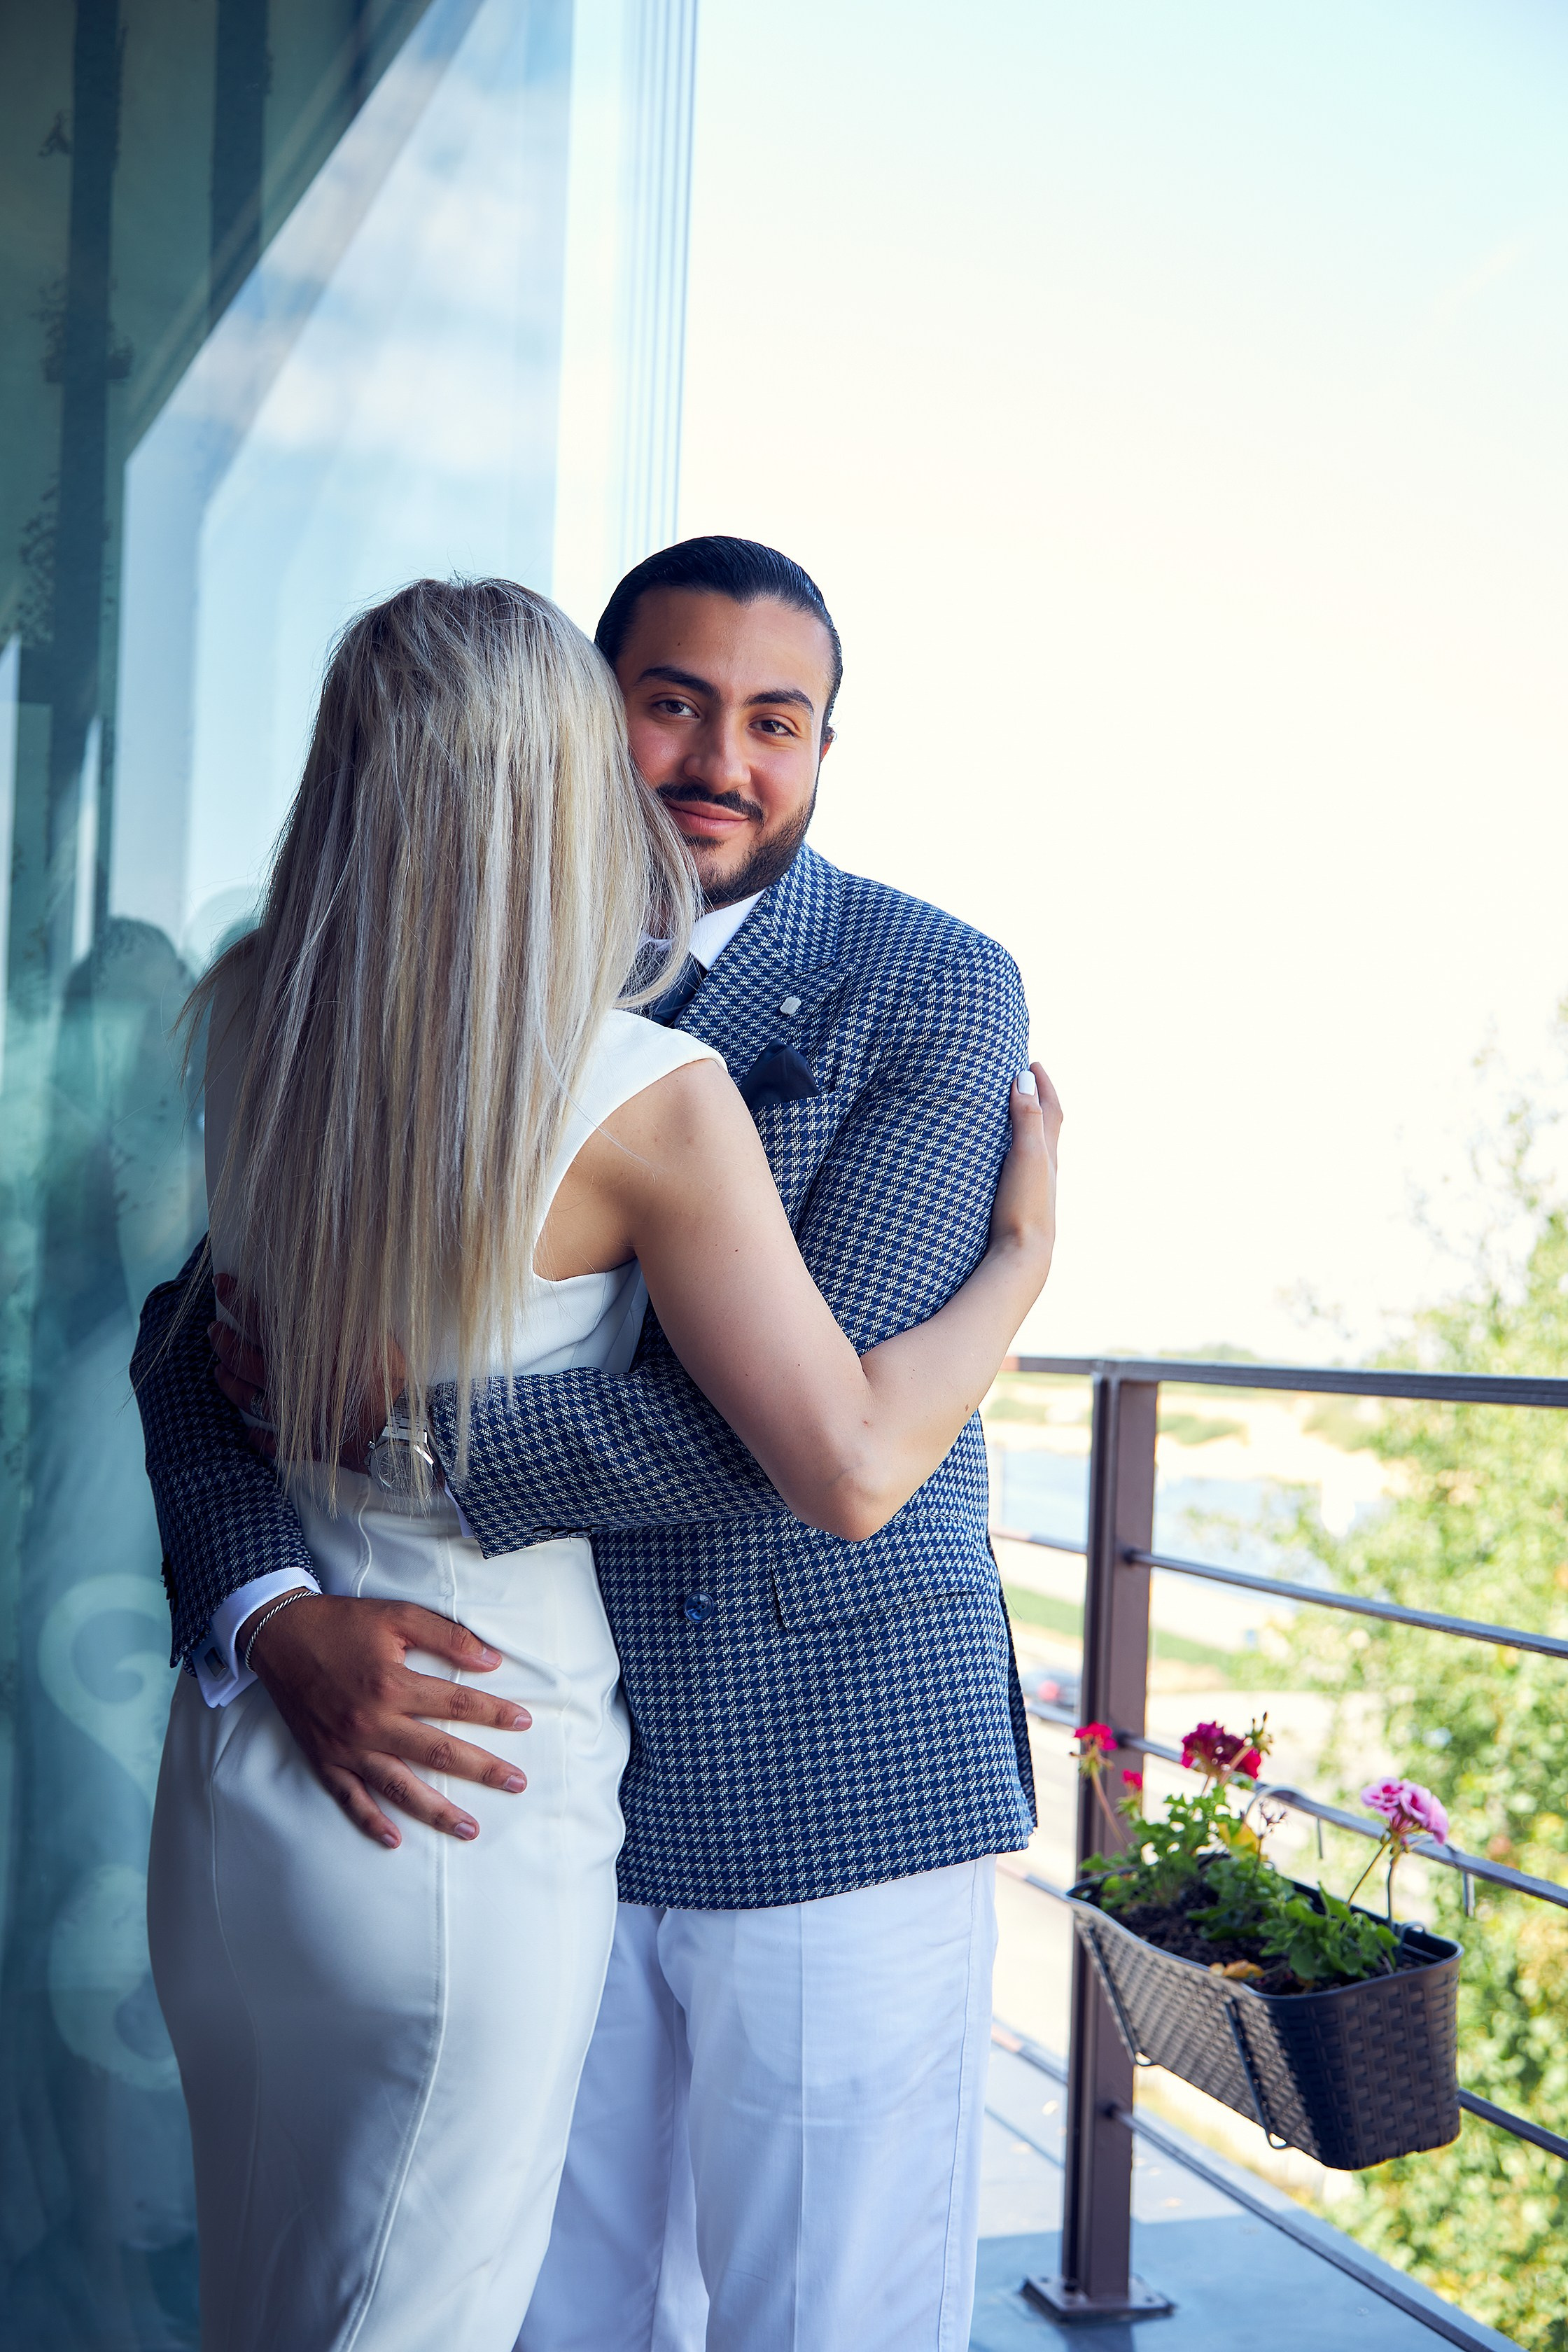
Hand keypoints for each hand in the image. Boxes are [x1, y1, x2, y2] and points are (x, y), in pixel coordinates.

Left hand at [211, 1273, 403, 1468]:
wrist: (389, 1429)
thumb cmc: (381, 1376)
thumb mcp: (366, 1330)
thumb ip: (340, 1303)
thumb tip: (327, 1270)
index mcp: (297, 1350)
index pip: (256, 1317)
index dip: (235, 1298)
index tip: (220, 1283)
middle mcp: (282, 1380)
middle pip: (241, 1358)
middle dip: (223, 1341)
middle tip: (213, 1330)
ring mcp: (285, 1413)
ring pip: (244, 1396)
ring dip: (228, 1382)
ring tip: (218, 1370)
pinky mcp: (295, 1439)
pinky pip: (266, 1440)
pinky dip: (255, 1434)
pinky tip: (248, 1430)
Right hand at [240, 1590, 530, 1846]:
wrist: (279, 1634)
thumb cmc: (341, 1622)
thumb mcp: (397, 1615)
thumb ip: (446, 1636)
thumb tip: (492, 1661)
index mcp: (392, 1683)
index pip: (457, 1704)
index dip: (494, 1713)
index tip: (524, 1722)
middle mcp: (371, 1722)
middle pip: (438, 1753)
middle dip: (482, 1770)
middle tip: (517, 1784)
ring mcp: (346, 1747)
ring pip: (399, 1787)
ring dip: (436, 1812)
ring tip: (470, 1829)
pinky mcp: (323, 1760)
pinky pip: (349, 1799)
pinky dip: (371, 1822)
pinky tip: (395, 1840)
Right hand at [988, 1061, 1061, 1275]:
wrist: (1023, 1257)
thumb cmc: (1025, 1205)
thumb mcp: (1027, 1155)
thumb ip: (1027, 1118)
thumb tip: (1025, 1079)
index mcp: (1048, 1154)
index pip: (1051, 1109)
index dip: (1044, 1085)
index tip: (1032, 1062)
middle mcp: (1045, 1171)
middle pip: (1047, 1127)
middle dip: (1037, 1101)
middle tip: (1023, 1082)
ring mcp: (1032, 1190)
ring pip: (1035, 1151)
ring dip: (1025, 1129)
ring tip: (1009, 1117)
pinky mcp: (1017, 1206)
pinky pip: (1019, 1170)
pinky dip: (1013, 1155)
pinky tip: (999, 1165)